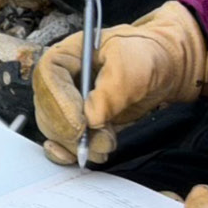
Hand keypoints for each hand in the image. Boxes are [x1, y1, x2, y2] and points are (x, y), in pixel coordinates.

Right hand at [35, 0, 207, 163]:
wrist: (161, 68)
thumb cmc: (145, 55)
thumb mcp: (132, 63)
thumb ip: (112, 89)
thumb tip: (92, 118)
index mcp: (66, 55)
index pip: (47, 77)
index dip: (58, 102)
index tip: (81, 124)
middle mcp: (61, 80)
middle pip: (46, 109)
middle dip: (71, 130)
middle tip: (99, 138)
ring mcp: (67, 103)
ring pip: (55, 130)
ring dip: (79, 144)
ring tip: (109, 142)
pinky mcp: (77, 123)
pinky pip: (63, 142)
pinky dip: (74, 152)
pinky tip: (93, 152)